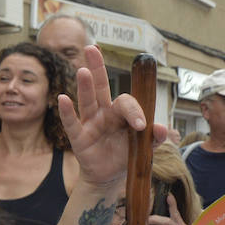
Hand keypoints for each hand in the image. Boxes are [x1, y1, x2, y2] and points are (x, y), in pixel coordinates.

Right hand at [58, 46, 167, 186]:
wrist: (109, 177)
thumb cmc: (125, 155)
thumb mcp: (143, 147)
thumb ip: (154, 137)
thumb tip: (162, 128)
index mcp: (121, 113)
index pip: (126, 102)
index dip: (134, 111)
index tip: (141, 126)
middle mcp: (104, 113)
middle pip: (100, 86)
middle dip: (97, 68)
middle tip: (92, 48)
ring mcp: (90, 123)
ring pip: (86, 100)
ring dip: (84, 86)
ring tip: (82, 70)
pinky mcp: (79, 137)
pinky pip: (71, 123)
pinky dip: (66, 112)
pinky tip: (62, 98)